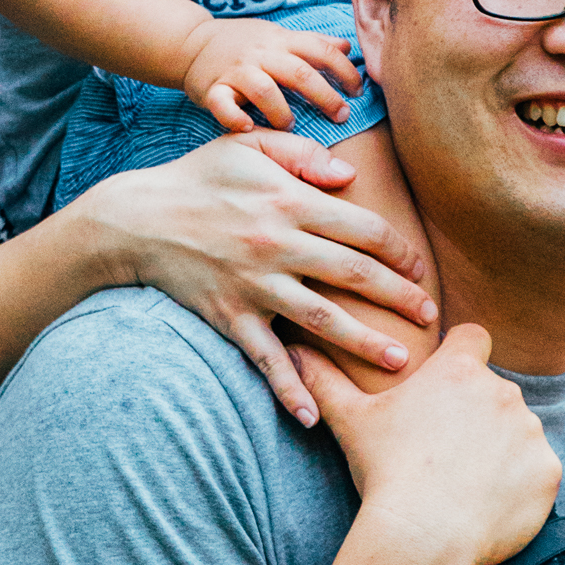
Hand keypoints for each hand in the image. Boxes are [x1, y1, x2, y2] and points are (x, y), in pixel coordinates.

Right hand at [78, 129, 436, 423]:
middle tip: (429, 314)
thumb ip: (300, 154)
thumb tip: (349, 176)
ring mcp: (254, 285)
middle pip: (354, 274)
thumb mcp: (247, 147)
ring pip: (323, 319)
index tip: (418, 265)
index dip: (398, 248)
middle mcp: (278, 244)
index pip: (362, 227)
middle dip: (399, 295)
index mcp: (289, 201)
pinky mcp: (230, 316)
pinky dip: (289, 390)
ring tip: (400, 360)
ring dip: (365, 343)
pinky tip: (313, 417)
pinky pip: (266, 359)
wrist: (134, 220)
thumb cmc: (196, 178)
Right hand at [178, 14, 365, 135]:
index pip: (320, 50)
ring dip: (282, 112)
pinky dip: (235, 118)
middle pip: (300, 73)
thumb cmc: (242, 43)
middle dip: (325, 96)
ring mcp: (236, 71)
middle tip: (340, 115)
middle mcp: (260, 54)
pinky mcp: (212, 89)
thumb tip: (348, 47)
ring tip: (290, 126)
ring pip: (265, 89)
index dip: (344, 70)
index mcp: (280, 41)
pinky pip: (223, 105)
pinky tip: (248, 129)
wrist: (190, 42)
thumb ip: (312, 43)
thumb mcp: (277, 35)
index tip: (358, 90)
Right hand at [296, 324, 561, 564]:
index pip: (473, 337)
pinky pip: (537, 472)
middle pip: (494, 392)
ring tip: (465, 482)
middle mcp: (503, 391)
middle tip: (444, 451)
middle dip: (477, 414)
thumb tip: (297, 349)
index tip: (446, 386)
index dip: (461, 355)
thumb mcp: (349, 420)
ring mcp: (531, 432)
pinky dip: (520, 485)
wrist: (423, 535)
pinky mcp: (549, 471)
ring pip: (518, 432)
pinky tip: (488, 503)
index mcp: (459, 370)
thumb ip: (325, 378)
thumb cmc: (385, 471)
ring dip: (501, 449)